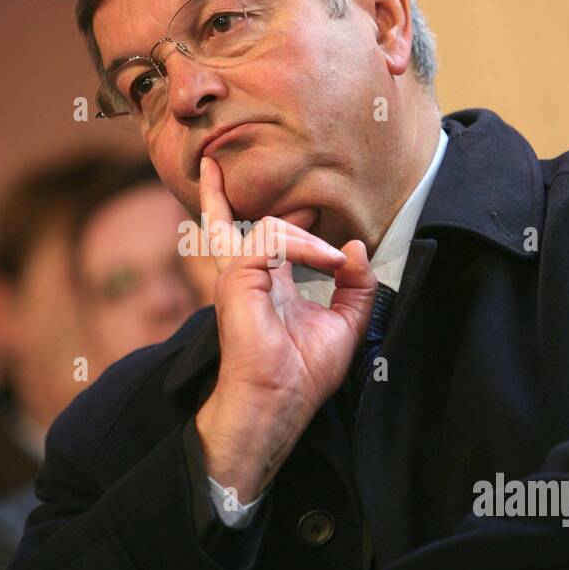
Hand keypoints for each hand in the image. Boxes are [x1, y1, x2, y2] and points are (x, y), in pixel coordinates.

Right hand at [196, 154, 376, 497]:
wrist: (277, 405)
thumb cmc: (302, 375)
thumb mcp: (345, 324)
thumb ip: (355, 286)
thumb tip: (355, 247)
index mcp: (266, 285)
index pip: (255, 239)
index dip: (281, 219)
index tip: (309, 209)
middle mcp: (246, 277)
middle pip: (222, 222)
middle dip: (218, 194)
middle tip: (212, 165)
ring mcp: (237, 276)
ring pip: (268, 225)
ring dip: (310, 237)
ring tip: (334, 260)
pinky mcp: (237, 278)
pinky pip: (272, 239)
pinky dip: (305, 245)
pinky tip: (328, 261)